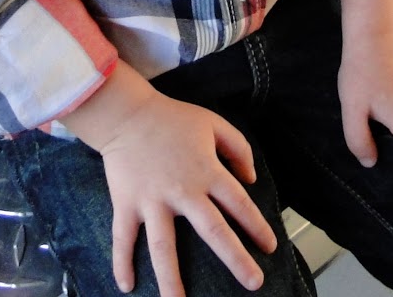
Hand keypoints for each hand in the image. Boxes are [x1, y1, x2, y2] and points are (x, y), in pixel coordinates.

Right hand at [62, 64, 276, 295]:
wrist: (127, 113)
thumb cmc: (172, 119)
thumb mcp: (214, 124)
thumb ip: (238, 149)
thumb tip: (252, 180)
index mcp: (207, 171)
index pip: (239, 204)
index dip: (257, 226)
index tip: (270, 247)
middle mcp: (182, 191)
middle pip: (213, 232)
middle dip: (236, 260)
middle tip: (253, 283)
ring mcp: (152, 201)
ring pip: (163, 248)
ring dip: (172, 279)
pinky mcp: (127, 204)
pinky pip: (123, 238)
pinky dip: (122, 262)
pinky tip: (126, 285)